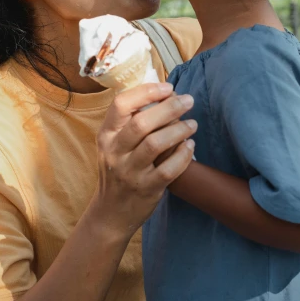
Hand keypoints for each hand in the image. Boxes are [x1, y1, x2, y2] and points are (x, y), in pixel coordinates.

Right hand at [91, 83, 196, 239]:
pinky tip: (190, 146)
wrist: (111, 213)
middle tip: (188, 101)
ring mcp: (130, 172)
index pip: (121, 104)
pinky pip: (169, 169)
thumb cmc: (119, 170)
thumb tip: (165, 93)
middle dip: (169, 107)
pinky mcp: (146, 189)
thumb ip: (131, 122)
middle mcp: (115, 152)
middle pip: (141, 122)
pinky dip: (183, 155)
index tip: (168, 87)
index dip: (146, 91)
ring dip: (179, 130)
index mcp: (107, 135)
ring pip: (155, 144)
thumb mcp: (114, 145)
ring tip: (193, 124)